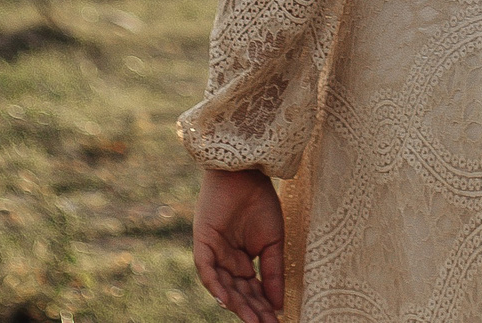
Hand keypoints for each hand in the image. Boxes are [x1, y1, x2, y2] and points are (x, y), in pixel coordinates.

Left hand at [194, 166, 285, 320]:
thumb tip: (278, 304)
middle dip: (253, 310)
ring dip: (236, 304)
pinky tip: (227, 300)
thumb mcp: (273, 241)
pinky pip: (206, 270)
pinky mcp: (202, 243)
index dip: (263, 306)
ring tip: (252, 320)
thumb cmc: (260, 202)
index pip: (252, 290)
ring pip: (223, 286)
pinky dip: (215, 285)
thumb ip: (273, 272)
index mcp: (243, 261)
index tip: (277, 321)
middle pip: (239, 292)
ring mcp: (214, 253)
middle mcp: (226, 261)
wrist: (247, 173)